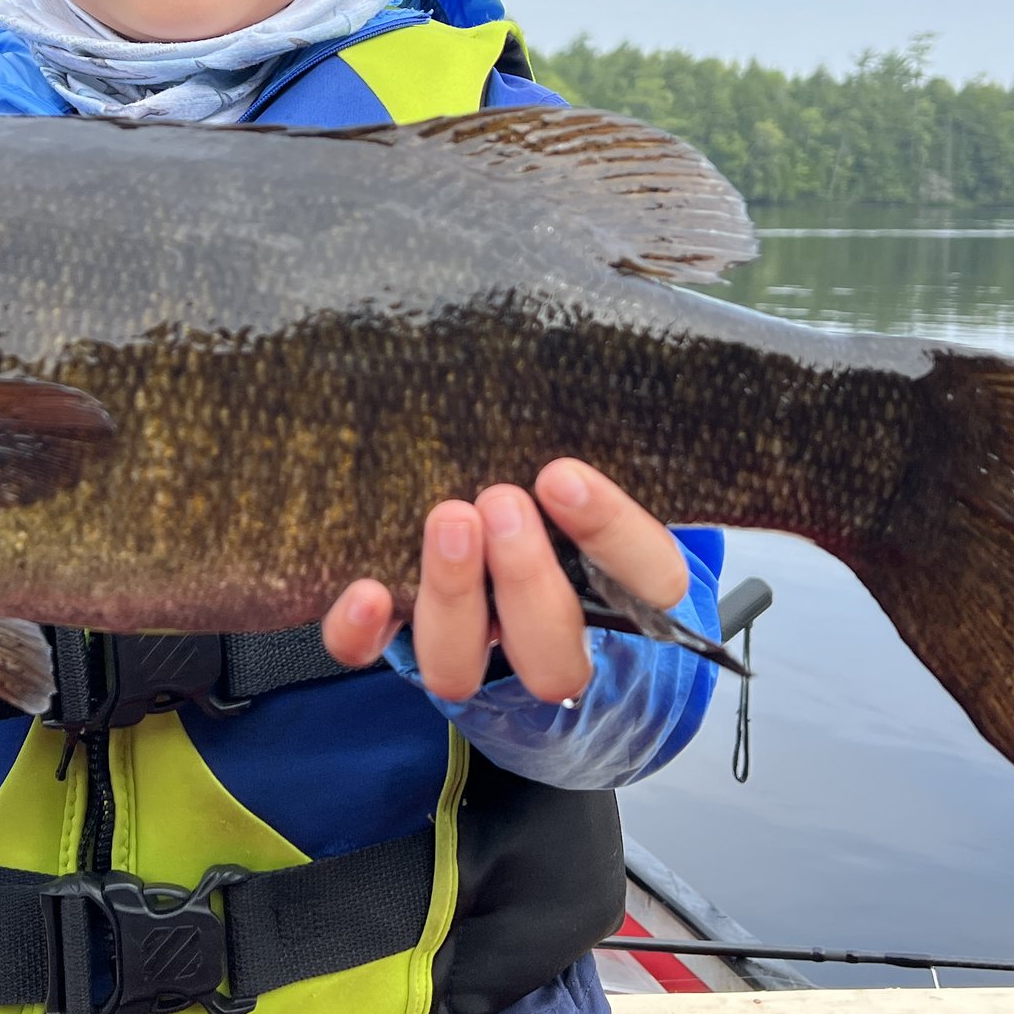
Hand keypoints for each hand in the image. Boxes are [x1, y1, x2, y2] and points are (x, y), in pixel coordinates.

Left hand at [322, 459, 690, 703]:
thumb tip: (596, 348)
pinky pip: (373, 658)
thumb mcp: (588, 455)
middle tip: (502, 502)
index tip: (563, 476)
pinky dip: (364, 632)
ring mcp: (469, 648)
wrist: (488, 514)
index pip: (649, 585)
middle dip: (526, 580)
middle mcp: (545, 636)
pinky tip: (366, 590)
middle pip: (554, 657)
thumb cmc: (552, 474)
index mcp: (618, 590)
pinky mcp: (396, 641)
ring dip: (453, 595)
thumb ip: (590, 435)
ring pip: (460, 665)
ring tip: (449, 518)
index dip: (611, 537)